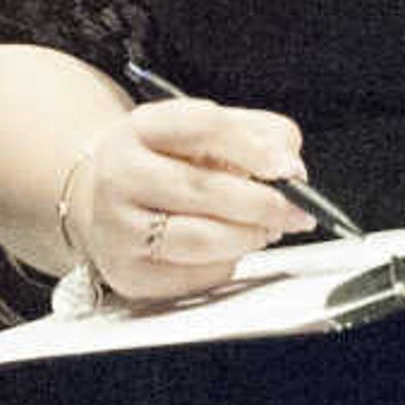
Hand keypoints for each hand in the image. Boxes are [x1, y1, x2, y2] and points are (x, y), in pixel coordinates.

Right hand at [65, 95, 315, 300]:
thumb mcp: (207, 132)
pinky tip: (228, 250)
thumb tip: (291, 167)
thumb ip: (259, 134)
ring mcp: (116, 226)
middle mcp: (120, 173)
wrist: (106, 199)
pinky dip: (225, 265)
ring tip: (266, 230)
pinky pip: (194, 276)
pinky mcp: (126, 271)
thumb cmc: (168, 164)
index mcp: (142, 128)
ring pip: (200, 238)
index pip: (202, 128)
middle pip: (203, 188)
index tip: (288, 169)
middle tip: (298, 212)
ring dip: (248, 237)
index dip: (252, 149)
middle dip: (264, 204)